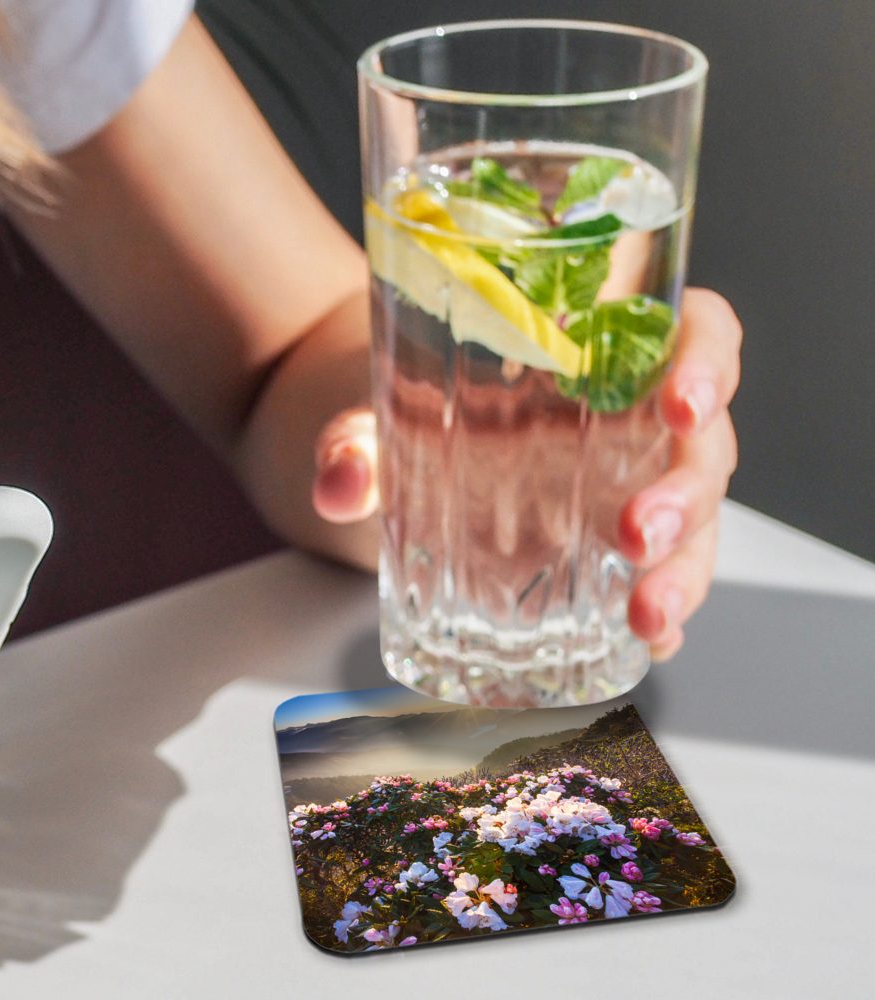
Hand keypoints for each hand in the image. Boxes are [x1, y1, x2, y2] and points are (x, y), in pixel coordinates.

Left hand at [311, 287, 740, 660]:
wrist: (380, 444)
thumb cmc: (405, 400)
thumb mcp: (375, 409)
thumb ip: (353, 439)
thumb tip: (338, 482)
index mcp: (599, 352)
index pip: (695, 331)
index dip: (708, 361)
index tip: (681, 402)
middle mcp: (630, 419)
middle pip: (702, 444)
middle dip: (686, 495)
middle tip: (639, 535)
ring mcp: (626, 487)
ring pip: (694, 522)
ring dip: (684, 570)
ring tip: (648, 616)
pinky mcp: (606, 549)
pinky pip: (657, 576)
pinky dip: (664, 613)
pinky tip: (652, 643)